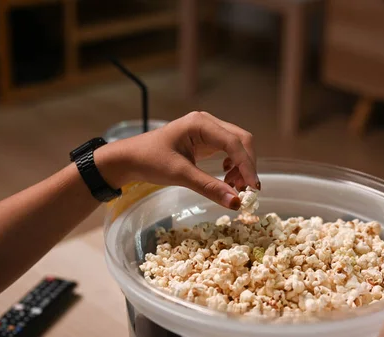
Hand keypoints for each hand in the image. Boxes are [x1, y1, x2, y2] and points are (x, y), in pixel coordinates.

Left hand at [96, 111, 258, 209]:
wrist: (130, 159)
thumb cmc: (149, 161)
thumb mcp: (180, 175)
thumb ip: (209, 187)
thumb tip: (235, 202)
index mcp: (200, 123)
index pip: (234, 143)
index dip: (247, 165)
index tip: (253, 188)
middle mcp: (207, 122)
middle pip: (241, 141)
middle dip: (246, 166)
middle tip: (245, 191)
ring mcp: (207, 130)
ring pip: (237, 146)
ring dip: (241, 167)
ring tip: (232, 187)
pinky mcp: (206, 140)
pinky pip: (228, 150)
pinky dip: (233, 165)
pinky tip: (225, 177)